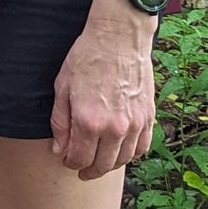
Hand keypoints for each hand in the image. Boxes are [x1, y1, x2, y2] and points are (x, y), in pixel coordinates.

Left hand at [51, 0, 156, 178]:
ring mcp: (134, 124)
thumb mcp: (62, 87)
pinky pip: (142, 147)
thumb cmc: (86, 58)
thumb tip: (59, 150)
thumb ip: (60, 122)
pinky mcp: (148, 117)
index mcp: (88, 121)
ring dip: (110, 165)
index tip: (67, 160)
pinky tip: (120, 151)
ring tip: (100, 162)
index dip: (71, 164)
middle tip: (82, 171)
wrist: (119, 38)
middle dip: (89, 171)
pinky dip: (131, 154)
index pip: (79, 159)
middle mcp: (114, 127)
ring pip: (123, 159)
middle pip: (102, 165)